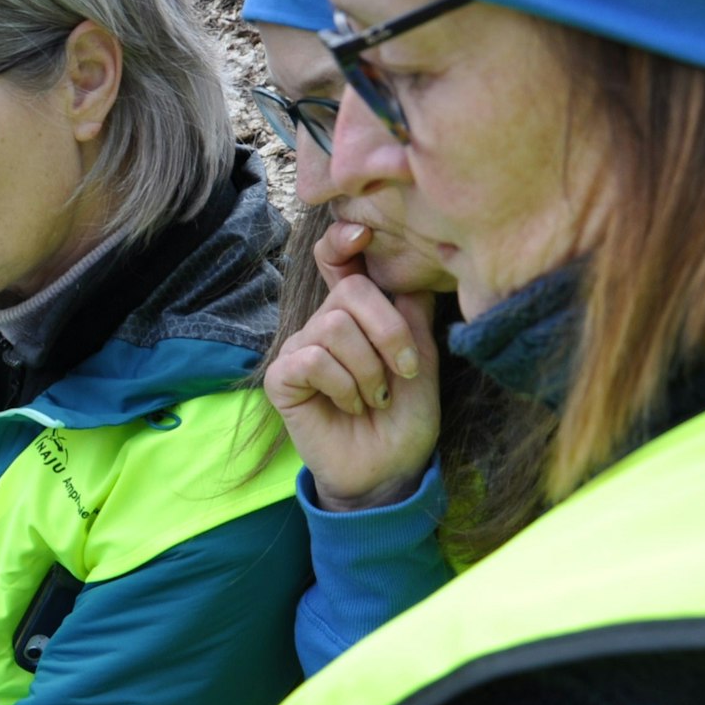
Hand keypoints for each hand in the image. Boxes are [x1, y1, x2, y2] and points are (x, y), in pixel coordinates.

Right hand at [265, 223, 440, 510]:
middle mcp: (324, 323)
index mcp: (357, 313)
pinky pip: (313, 360)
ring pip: (333, 326)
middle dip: (388, 333)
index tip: (360, 235)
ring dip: (367, 368)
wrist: (389, 469)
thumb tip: (405, 269)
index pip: (337, 260)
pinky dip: (343, 385)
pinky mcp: (281, 378)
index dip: (341, 242)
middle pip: (349, 292)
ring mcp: (299, 348)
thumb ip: (411, 315)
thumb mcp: (423, 360)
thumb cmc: (405, 416)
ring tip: (374, 397)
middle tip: (402, 372)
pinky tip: (348, 406)